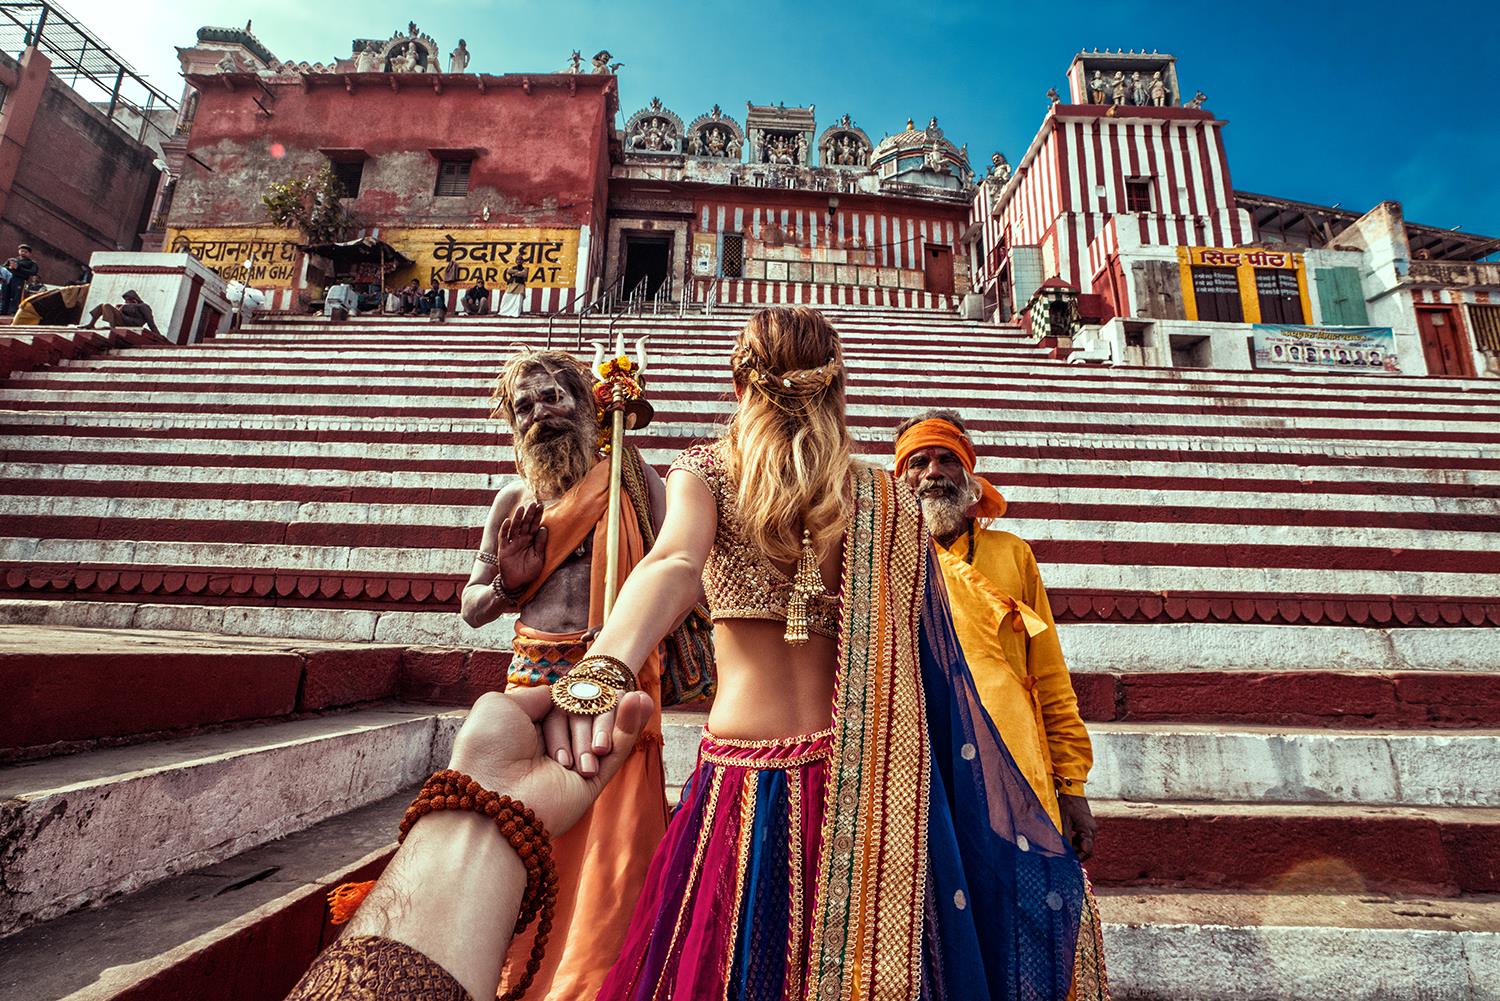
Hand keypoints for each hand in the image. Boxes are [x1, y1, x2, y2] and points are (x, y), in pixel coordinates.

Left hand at [446, 685, 650, 835]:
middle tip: (564, 734)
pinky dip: (630, 726)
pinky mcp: (590, 784)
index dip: (567, 698)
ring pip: (602, 733)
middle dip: (582, 716)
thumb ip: (537, 694)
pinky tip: (641, 699)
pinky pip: (616, 752)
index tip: (569, 694)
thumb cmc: (489, 749)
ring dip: (607, 718)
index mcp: (527, 731)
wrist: (493, 795)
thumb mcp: (501, 705)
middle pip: (584, 716)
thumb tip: (561, 694)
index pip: (561, 704)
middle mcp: (550, 749)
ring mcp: (572, 767)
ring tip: (625, 700)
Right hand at [496, 501, 546, 592]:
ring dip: (517, 518)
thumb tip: (544, 528)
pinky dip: (505, 529)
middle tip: (533, 502)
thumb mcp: (539, 558)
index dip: (537, 516)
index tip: (541, 505)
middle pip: (525, 523)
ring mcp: (512, 543)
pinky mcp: (503, 549)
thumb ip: (541, 544)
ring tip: (522, 508)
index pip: (535, 525)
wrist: (517, 584)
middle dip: (529, 513)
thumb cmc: (529, 572)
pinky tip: (507, 521)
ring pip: (515, 527)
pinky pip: (503, 537)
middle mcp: (521, 539)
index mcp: (531, 540)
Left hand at [1057, 793, 1096, 860]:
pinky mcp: (1086, 824)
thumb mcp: (1064, 822)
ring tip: (1064, 846)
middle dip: (1076, 853)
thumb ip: (1065, 838)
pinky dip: (1075, 841)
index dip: (1077, 858)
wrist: (1071, 789)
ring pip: (1084, 844)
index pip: (1087, 851)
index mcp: (1089, 831)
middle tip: (1064, 855)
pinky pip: (1082, 837)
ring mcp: (1090, 827)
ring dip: (1075, 847)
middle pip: (1087, 849)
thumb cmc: (1067, 805)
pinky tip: (1067, 838)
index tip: (1068, 862)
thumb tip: (1063, 852)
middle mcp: (1092, 830)